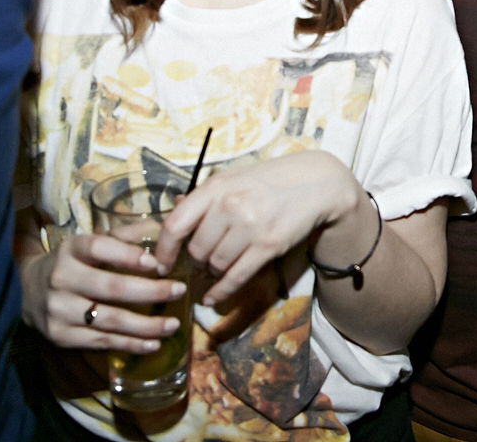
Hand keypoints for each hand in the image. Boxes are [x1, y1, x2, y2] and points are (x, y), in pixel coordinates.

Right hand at [19, 233, 187, 351]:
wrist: (26, 290)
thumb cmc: (72, 263)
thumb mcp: (89, 243)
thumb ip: (124, 235)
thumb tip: (163, 228)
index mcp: (71, 249)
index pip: (100, 247)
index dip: (128, 255)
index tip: (157, 264)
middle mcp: (62, 278)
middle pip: (111, 288)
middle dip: (151, 292)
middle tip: (179, 291)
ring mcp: (60, 310)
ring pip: (110, 320)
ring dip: (146, 325)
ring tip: (173, 324)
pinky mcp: (61, 336)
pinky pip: (102, 341)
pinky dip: (131, 344)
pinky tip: (153, 343)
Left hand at [155, 150, 365, 305]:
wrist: (315, 183)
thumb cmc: (269, 180)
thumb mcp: (233, 178)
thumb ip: (204, 197)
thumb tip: (172, 211)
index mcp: (215, 187)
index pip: (175, 224)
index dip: (164, 250)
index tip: (160, 264)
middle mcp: (230, 206)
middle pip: (196, 250)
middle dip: (196, 260)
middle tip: (203, 260)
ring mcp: (250, 226)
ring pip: (215, 265)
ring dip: (213, 271)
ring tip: (218, 266)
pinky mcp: (269, 245)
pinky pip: (236, 277)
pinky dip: (221, 292)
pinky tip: (213, 298)